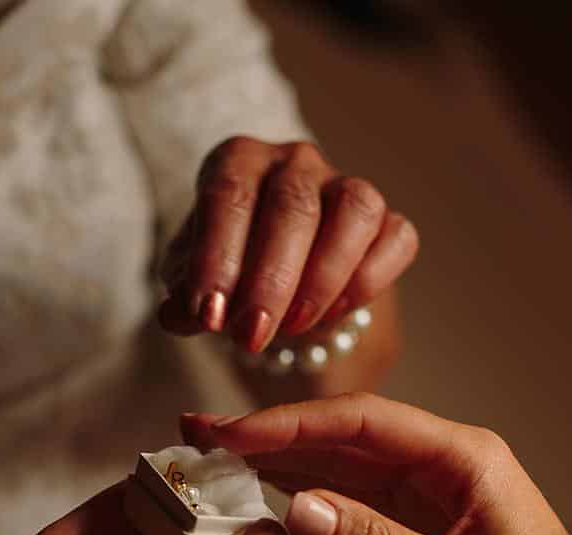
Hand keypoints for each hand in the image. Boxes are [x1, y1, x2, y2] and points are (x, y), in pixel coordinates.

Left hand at [158, 137, 417, 351]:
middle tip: (251, 336)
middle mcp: (294, 162)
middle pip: (292, 205)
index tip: (209, 316)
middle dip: (270, 280)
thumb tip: (176, 316)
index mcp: (237, 161)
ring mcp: (346, 185)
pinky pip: (395, 237)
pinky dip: (368, 280)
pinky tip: (334, 316)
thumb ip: (187, 297)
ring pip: (354, 209)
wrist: (280, 287)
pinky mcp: (388, 220)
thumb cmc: (231, 274)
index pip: (227, 195)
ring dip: (324, 276)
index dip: (217, 258)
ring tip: (294, 328)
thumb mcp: (197, 285)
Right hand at [181, 393, 571, 534]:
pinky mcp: (417, 518)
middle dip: (271, 432)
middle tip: (201, 432)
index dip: (292, 423)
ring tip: (215, 458)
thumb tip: (300, 511)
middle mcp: (442, 462)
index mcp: (465, 457)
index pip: (363, 422)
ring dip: (277, 459)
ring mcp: (428, 489)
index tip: (234, 433)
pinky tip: (260, 491)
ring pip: (339, 462)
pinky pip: (350, 496)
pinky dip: (301, 493)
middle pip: (343, 434)